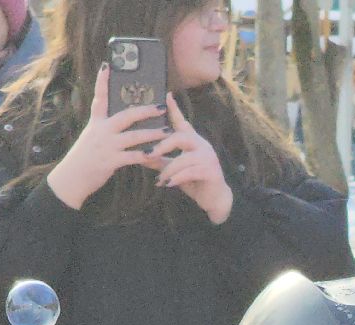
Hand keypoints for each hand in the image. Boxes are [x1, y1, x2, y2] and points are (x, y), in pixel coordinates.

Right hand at [46, 65, 169, 210]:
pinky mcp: (110, 161)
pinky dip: (145, 155)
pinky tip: (156, 154)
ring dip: (152, 133)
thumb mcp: (92, 137)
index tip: (107, 65)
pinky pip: (133, 157)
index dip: (102, 81)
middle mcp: (100, 131)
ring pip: (133, 136)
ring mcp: (106, 145)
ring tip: (167, 131)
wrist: (72, 178)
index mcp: (96, 122)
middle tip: (161, 106)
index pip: (99, 98)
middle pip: (125, 115)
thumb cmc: (85, 157)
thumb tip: (125, 119)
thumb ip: (106, 127)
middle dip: (144, 110)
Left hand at [152, 94, 232, 223]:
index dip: (174, 109)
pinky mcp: (212, 171)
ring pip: (183, 159)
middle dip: (162, 145)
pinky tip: (168, 184)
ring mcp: (208, 158)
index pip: (182, 122)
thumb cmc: (193, 181)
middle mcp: (202, 145)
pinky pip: (190, 172)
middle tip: (147, 154)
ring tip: (159, 179)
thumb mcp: (174, 169)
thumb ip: (160, 160)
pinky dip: (177, 178)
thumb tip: (140, 155)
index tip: (166, 95)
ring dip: (168, 170)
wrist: (214, 199)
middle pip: (181, 137)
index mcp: (193, 141)